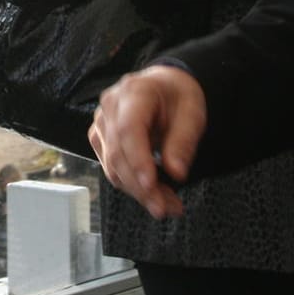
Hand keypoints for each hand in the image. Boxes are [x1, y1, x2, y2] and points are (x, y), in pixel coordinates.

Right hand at [87, 65, 208, 219]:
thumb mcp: (192, 113)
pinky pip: (112, 167)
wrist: (164, 87)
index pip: (128, 130)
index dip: (138, 160)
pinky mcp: (101, 139)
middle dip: (141, 187)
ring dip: (138, 191)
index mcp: (134, 92)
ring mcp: (102, 123)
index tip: (152, 185)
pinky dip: (131, 184)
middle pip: (118, 153)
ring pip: (112, 166)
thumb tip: (176, 173)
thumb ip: (183, 142)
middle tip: (167, 207)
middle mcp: (110, 106)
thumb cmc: (177, 96)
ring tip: (166, 204)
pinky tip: (152, 193)